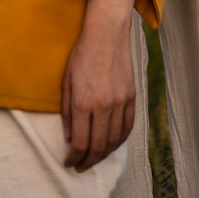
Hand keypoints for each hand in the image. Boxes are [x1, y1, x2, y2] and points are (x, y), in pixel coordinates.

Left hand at [60, 3, 135, 170]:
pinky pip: (128, 127)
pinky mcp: (131, 96)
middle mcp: (103, 105)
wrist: (107, 33)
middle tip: (81, 165)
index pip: (80, 142)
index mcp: (84, 102)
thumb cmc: (82, 55)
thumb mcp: (66, 82)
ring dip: (104, 154)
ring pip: (114, 140)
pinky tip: (112, 144)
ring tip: (95, 158)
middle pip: (98, 146)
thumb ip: (67, 112)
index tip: (69, 162)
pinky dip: (120, 140)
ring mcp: (120, 101)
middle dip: (88, 161)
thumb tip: (69, 137)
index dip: (74, 157)